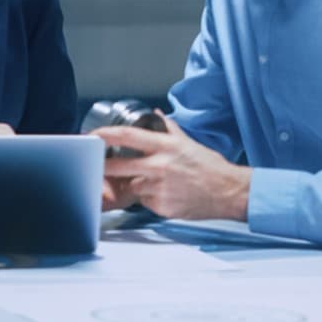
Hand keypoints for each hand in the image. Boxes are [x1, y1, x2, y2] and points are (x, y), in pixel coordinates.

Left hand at [95, 115, 250, 219]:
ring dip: (133, 185)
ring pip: (131, 186)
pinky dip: (148, 199)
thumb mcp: (187, 142)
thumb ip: (168, 128)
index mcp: (165, 147)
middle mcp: (160, 166)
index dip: (105, 135)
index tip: (92, 135)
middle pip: (118, 166)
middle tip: (98, 165)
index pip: (126, 136)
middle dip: (104, 166)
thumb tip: (154, 115)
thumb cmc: (210, 167)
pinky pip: (144, 202)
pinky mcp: (162, 207)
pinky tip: (163, 194)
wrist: (229, 192)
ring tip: (150, 181)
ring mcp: (160, 188)